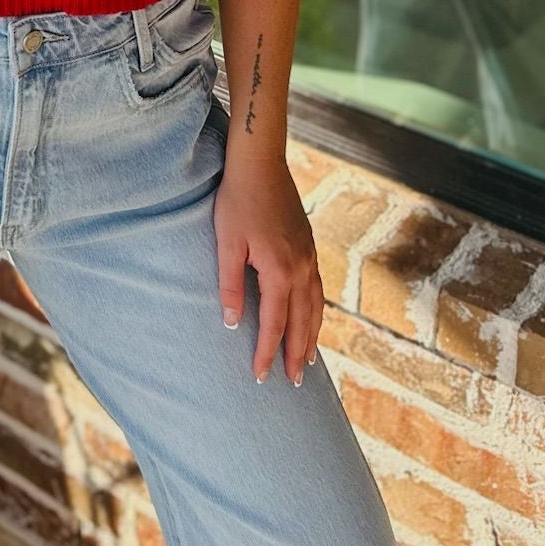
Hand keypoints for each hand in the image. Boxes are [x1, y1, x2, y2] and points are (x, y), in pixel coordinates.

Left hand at [212, 161, 323, 386]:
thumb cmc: (237, 200)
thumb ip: (229, 285)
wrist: (260, 162)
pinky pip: (318, 289)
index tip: (261, 378)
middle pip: (302, 322)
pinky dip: (316, 312)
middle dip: (296, 354)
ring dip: (311, 336)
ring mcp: (309, 256)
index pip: (273, 324)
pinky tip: (311, 317)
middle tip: (294, 383)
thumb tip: (230, 323)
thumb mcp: (226, 243)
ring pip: (315, 307)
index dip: (266, 353)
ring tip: (306, 360)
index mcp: (279, 271)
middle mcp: (301, 268)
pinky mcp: (309, 245)